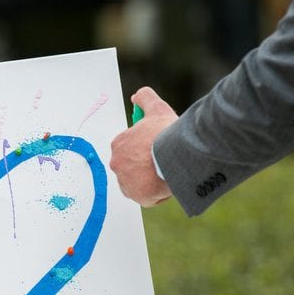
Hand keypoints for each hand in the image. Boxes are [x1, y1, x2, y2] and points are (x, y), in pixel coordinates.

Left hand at [109, 87, 177, 206]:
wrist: (176, 153)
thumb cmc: (165, 131)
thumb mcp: (156, 108)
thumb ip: (145, 98)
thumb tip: (137, 96)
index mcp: (118, 144)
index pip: (131, 152)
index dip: (145, 152)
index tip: (157, 150)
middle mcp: (117, 164)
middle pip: (133, 169)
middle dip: (146, 168)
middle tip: (163, 162)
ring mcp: (126, 182)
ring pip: (139, 185)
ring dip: (151, 182)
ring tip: (166, 173)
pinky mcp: (138, 197)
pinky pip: (148, 198)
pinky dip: (158, 194)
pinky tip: (167, 183)